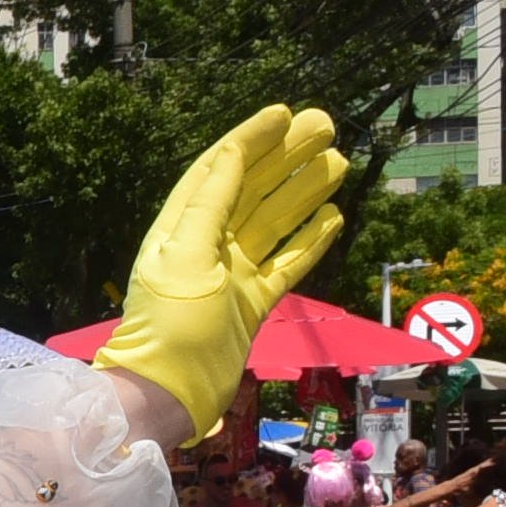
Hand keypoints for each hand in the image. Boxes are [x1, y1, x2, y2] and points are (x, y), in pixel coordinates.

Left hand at [91, 106, 350, 441]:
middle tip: (325, 125)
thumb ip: (209, 204)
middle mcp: (206, 246)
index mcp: (179, 229)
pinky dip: (310, 240)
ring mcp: (232, 275)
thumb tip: (232, 153)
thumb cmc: (167, 326)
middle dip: (286, 157)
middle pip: (251, 189)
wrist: (168, 393)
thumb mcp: (183, 255)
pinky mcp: (253, 303)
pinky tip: (334, 216)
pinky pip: (288, 263)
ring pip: (275, 222)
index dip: (249, 139)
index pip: (217, 170)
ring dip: (304, 190)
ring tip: (337, 161)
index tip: (283, 113)